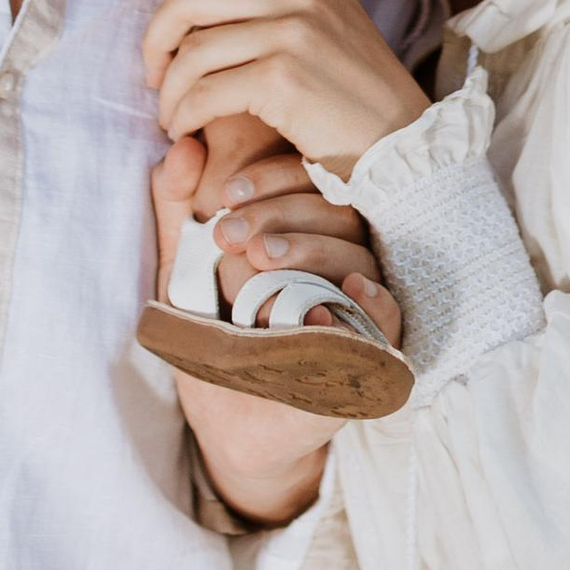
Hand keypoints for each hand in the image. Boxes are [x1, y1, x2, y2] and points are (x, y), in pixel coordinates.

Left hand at [136, 0, 430, 179]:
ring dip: (168, 90)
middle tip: (153, 71)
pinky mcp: (283, 77)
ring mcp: (293, 30)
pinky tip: (187, 131)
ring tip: (171, 115)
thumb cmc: (352, 92)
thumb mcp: (322, 21)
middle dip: (154, 36)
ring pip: (191, 49)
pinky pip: (205, 92)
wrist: (403, 142)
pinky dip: (184, 115)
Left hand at [149, 136, 401, 532]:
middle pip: (336, 212)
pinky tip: (345, 288)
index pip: (309, 180)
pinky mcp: (371, 356)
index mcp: (307, 231)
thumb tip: (183, 147)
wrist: (225, 422)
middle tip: (230, 235)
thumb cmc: (212, 337)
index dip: (273, 177)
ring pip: (359, 256)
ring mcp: (359, 308)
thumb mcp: (183, 269)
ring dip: (312, 250)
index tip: (226, 195)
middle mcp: (341, 262)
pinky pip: (392, 320)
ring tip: (260, 260)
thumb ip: (177, 209)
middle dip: (282, 214)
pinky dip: (375, 301)